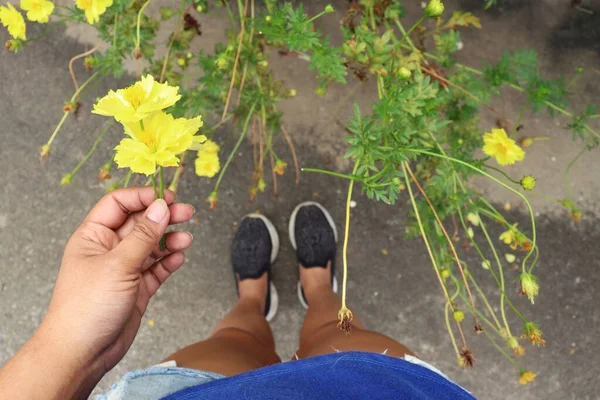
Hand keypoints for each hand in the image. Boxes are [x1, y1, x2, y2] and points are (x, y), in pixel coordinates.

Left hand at [42, 187, 194, 378]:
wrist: (82, 352)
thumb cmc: (86, 306)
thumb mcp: (118, 264)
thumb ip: (143, 235)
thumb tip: (161, 207)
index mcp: (94, 236)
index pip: (119, 204)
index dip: (143, 197)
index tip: (167, 197)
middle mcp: (109, 249)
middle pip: (140, 223)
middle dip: (163, 216)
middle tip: (187, 213)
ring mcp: (124, 269)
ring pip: (151, 246)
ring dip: (170, 240)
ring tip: (186, 239)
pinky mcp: (137, 288)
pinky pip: (156, 268)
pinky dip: (169, 262)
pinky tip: (179, 258)